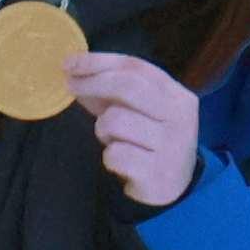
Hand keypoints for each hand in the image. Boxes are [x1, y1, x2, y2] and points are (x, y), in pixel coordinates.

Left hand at [66, 52, 199, 207]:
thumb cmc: (151, 142)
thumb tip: (75, 71)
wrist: (176, 188)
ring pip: (114, 121)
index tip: (70, 62)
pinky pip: (114, 154)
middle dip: (92, 83)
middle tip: (70, 87)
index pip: (136, 68)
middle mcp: (179, 118)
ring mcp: (170, 146)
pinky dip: (110, 157)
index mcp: (178, 96)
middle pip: (127, 86)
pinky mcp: (155, 173)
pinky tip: (122, 163)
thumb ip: (112, 93)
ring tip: (114, 141)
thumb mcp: (140, 112)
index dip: (99, 61)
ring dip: (103, 130)